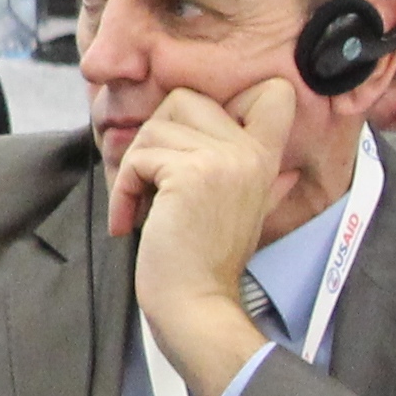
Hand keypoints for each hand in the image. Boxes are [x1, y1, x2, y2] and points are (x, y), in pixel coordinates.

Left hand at [114, 73, 293, 381]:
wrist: (196, 303)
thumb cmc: (203, 259)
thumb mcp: (236, 205)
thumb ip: (243, 170)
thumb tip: (259, 154)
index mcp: (264, 156)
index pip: (272, 92)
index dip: (226, 97)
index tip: (195, 137)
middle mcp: (250, 151)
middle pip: (184, 98)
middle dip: (153, 137)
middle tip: (150, 180)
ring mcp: (224, 159)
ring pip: (154, 127)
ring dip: (134, 168)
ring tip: (142, 206)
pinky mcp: (191, 174)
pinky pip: (138, 158)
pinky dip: (123, 189)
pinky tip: (130, 221)